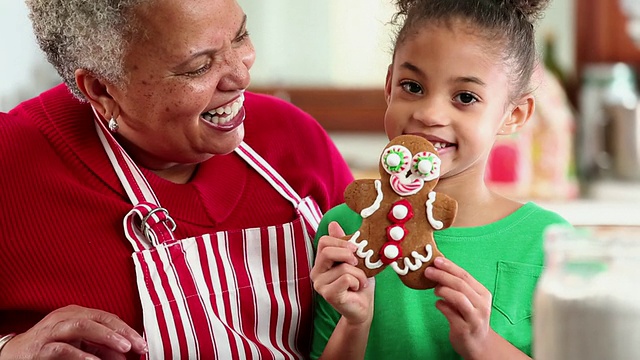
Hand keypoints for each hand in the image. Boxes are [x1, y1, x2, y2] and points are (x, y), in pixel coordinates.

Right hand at [0, 305, 147, 359]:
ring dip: (105, 337)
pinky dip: (80, 355)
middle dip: (121, 332)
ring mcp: (52, 330)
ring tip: (123, 348)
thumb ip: (101, 349)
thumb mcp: (80, 346)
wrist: (14, 354)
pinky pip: (62, 348)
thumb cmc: (49, 347)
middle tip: (136, 345)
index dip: (126, 329)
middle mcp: (66, 317)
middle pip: (99, 318)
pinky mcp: (41, 347)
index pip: (108, 317)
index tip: (141, 343)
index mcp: (77, 313)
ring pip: (82, 326)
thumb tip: (123, 355)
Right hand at [310, 222, 374, 324]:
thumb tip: (332, 223)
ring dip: (359, 273)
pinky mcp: (328, 294)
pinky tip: (356, 289)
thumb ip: (343, 243)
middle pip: (327, 251)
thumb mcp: (354, 259)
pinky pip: (346, 278)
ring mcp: (320, 285)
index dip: (341, 241)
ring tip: (360, 282)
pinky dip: (358, 281)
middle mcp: (316, 272)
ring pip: (343, 267)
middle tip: (358, 262)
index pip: (324, 242)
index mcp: (321, 262)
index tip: (355, 248)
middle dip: (348, 254)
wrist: (364, 307)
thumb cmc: (359, 283)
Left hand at [424, 257, 492, 358]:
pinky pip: (450, 313)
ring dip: (443, 290)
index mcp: (483, 294)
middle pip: (461, 285)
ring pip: (458, 298)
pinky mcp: (464, 329)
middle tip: (428, 271)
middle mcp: (482, 305)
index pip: (465, 276)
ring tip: (435, 290)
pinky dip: (441, 305)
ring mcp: (474, 318)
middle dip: (442, 275)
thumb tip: (437, 270)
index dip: (450, 266)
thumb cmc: (470, 317)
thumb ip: (457, 287)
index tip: (436, 260)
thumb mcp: (469, 300)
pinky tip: (438, 304)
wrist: (479, 344)